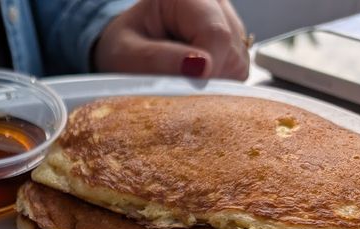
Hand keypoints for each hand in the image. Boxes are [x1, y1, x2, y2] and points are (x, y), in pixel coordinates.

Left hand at [93, 0, 250, 79]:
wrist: (124, 50)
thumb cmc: (121, 47)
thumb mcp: (125, 54)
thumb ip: (156, 60)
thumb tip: (200, 67)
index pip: (215, 32)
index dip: (206, 67)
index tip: (187, 89)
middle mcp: (213, 5)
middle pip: (232, 50)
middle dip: (207, 80)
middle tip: (175, 89)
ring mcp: (227, 24)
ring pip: (238, 64)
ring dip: (211, 85)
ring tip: (179, 82)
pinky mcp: (231, 47)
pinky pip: (235, 74)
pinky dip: (215, 87)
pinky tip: (190, 82)